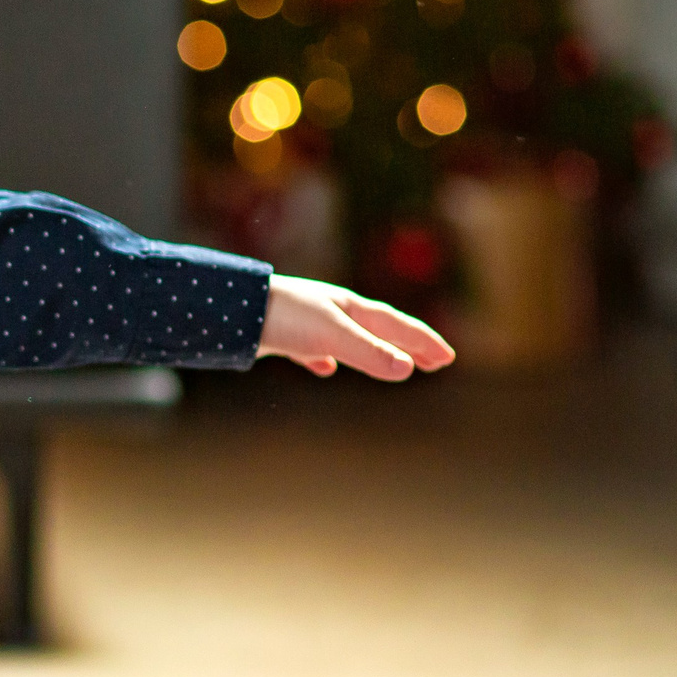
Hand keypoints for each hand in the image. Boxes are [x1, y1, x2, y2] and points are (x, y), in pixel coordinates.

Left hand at [257, 273, 455, 378]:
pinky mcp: (282, 335)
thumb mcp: (330, 335)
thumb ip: (367, 352)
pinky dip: (325, 359)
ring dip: (374, 351)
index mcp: (349, 307)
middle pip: (379, 329)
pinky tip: (323, 367)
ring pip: (350, 338)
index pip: (397, 325)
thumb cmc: (282, 317)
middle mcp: (331, 310)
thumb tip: (407, 369)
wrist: (228, 308)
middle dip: (408, 346)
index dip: (423, 342)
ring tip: (390, 364)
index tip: (448, 358)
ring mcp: (306, 321)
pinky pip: (312, 348)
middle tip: (435, 362)